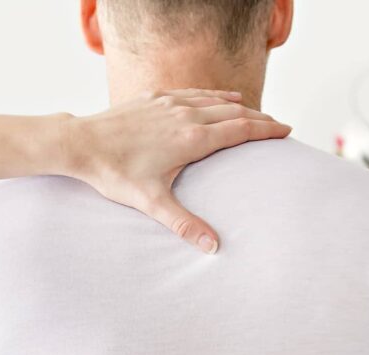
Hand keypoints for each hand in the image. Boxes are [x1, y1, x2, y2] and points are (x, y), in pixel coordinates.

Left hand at [63, 89, 291, 252]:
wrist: (82, 144)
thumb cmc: (115, 173)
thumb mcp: (152, 203)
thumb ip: (184, 225)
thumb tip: (212, 247)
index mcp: (192, 138)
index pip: (240, 129)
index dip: (267, 130)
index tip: (287, 131)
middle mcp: (186, 115)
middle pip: (234, 111)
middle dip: (259, 118)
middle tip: (279, 124)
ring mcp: (170, 103)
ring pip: (214, 99)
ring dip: (237, 105)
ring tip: (253, 112)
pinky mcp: (154, 97)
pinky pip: (192, 92)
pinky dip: (211, 95)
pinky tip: (214, 99)